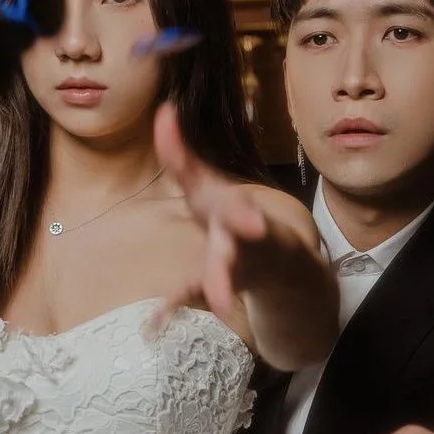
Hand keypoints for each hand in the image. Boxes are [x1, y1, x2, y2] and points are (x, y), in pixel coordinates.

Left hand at [150, 101, 268, 324]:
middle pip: (239, 233)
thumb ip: (182, 157)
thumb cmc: (233, 219)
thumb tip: (162, 110)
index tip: (224, 182)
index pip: (227, 196)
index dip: (223, 191)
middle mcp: (240, 235)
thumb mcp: (209, 188)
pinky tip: (154, 323)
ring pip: (229, 272)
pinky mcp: (222, 288)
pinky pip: (198, 299)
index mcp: (233, 207)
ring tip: (218, 300)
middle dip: (243, 227)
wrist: (280, 265)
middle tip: (254, 228)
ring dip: (222, 282)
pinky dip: (174, 308)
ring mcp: (236, 265)